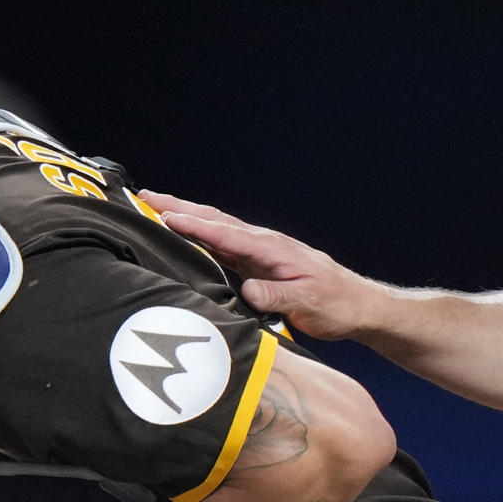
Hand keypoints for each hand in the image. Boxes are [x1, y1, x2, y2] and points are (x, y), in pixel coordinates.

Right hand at [139, 194, 378, 341]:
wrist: (357, 304)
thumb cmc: (336, 304)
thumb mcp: (308, 303)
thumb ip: (276, 297)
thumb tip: (246, 292)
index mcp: (272, 248)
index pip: (225, 233)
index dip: (193, 225)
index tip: (163, 217)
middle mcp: (262, 243)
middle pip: (214, 220)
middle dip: (179, 206)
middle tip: (144, 196)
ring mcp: (258, 251)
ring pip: (214, 227)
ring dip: (185, 215)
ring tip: (153, 207)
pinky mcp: (256, 262)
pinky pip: (221, 243)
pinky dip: (197, 233)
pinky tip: (181, 233)